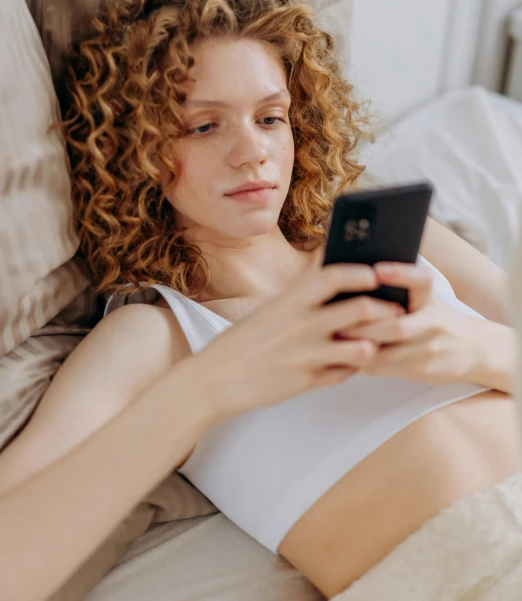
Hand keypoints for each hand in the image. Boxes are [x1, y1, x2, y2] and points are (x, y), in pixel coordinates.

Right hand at [195, 261, 405, 418]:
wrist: (217, 378)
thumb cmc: (246, 339)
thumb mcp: (272, 308)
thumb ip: (303, 294)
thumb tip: (332, 270)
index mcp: (290, 300)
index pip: (334, 276)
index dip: (361, 272)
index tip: (378, 272)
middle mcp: (301, 324)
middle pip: (359, 309)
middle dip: (385, 309)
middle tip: (398, 309)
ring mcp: (307, 354)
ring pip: (361, 346)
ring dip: (376, 342)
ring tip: (383, 339)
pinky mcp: (308, 381)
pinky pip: (345, 373)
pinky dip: (355, 367)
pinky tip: (355, 362)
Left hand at [338, 262, 482, 385]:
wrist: (473, 348)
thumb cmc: (436, 317)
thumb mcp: (426, 298)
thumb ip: (400, 289)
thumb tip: (356, 277)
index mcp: (430, 299)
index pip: (421, 281)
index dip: (401, 274)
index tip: (378, 269)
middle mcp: (433, 323)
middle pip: (396, 327)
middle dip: (363, 327)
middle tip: (337, 321)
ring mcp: (428, 349)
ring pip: (387, 354)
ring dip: (358, 349)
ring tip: (334, 341)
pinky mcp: (422, 370)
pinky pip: (386, 370)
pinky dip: (364, 364)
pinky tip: (345, 358)